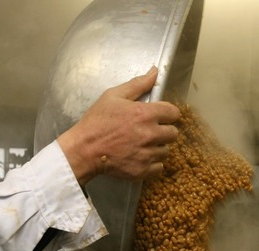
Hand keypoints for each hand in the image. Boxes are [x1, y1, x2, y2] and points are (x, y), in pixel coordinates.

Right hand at [57, 66, 180, 185]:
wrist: (84, 150)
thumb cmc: (96, 122)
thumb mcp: (113, 96)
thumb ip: (137, 84)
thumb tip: (154, 72)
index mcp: (146, 113)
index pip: (173, 113)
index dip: (167, 114)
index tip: (159, 116)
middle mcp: (151, 134)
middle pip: (173, 133)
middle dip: (163, 131)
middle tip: (149, 131)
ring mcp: (148, 154)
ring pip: (166, 151)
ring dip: (157, 148)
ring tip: (142, 145)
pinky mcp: (143, 170)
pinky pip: (159, 167)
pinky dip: (152, 164)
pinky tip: (140, 157)